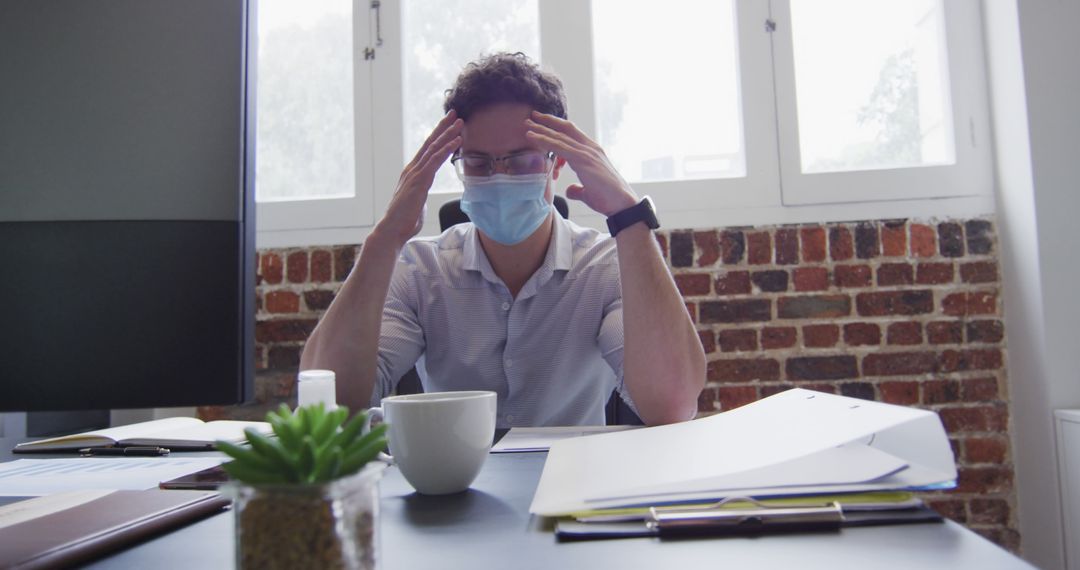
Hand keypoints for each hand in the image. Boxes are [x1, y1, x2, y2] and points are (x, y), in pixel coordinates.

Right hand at [374, 110, 462, 246]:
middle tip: (454, 114)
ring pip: (434, 149)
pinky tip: (456, 141)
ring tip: (460, 122)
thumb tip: (422, 197)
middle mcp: (412, 170)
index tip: (448, 124)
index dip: (438, 136)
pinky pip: (435, 161)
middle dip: (443, 127)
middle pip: (430, 143)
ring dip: (448, 134)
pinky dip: (446, 149)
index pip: (427, 150)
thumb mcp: (416, 203)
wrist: (391, 230)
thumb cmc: (403, 221)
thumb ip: (420, 195)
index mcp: (412, 174)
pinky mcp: (419, 181)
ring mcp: (415, 174)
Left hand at [525, 111, 637, 215]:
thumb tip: (570, 190)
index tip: (542, 122)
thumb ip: (578, 189)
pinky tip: (533, 138)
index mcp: (592, 151)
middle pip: (565, 129)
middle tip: (531, 116)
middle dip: (547, 122)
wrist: (622, 204)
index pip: (572, 134)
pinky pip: (560, 147)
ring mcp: (587, 153)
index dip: (557, 126)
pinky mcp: (584, 161)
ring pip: (560, 136)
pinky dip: (545, 141)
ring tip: (526, 124)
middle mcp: (590, 148)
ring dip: (542, 130)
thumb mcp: (588, 192)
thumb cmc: (608, 199)